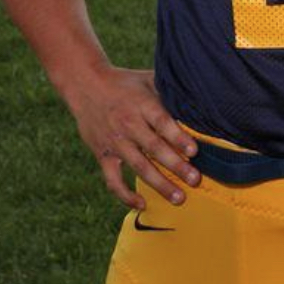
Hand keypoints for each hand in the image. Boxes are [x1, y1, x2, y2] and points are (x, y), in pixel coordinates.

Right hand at [66, 66, 200, 210]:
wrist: (86, 85)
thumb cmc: (125, 82)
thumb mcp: (147, 79)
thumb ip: (168, 90)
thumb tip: (197, 96)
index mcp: (142, 104)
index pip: (162, 122)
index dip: (178, 137)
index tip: (194, 151)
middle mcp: (128, 124)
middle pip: (154, 148)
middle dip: (176, 165)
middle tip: (195, 180)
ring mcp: (115, 142)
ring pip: (139, 167)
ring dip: (160, 184)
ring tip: (179, 198)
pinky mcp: (103, 155)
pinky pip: (113, 180)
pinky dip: (125, 195)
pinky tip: (142, 204)